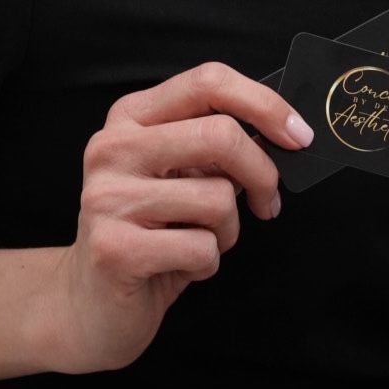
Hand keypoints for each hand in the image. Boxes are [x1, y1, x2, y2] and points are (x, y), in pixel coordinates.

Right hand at [49, 61, 313, 372]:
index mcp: (131, 117)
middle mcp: (112, 148)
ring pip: (217, 198)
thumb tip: (283, 131)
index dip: (264, 103)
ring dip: (228, 229)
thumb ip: (217, 147)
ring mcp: (107, 197)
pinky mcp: (113, 249)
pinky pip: (201, 247)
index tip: (298, 134)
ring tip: (202, 240)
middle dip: (262, 173)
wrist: (90, 307)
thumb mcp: (181, 175)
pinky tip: (181, 266)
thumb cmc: (150, 234)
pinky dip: (208, 263)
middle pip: (220, 135)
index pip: (208, 80)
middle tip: (268, 202)